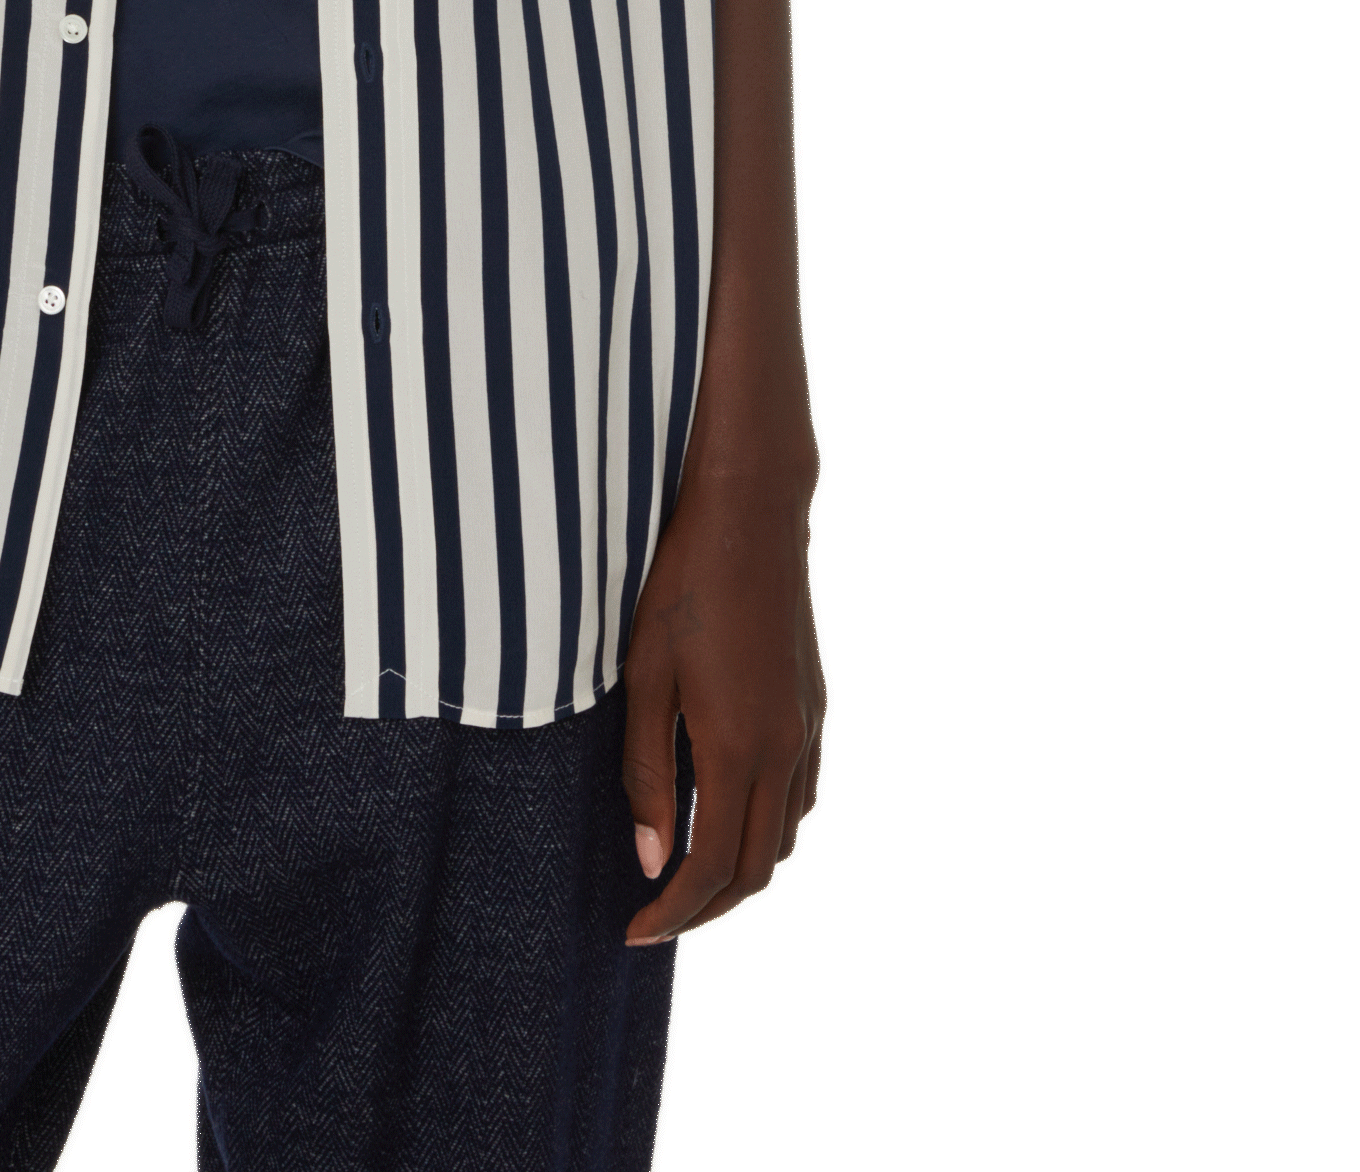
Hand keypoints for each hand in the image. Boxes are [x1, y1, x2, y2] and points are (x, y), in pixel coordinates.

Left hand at [620, 452, 822, 945]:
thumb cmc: (682, 586)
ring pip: (783, 837)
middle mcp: (785, 752)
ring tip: (685, 873)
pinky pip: (799, 797)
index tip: (634, 932)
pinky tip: (727, 812)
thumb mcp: (645, 677)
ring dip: (739, 870)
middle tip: (655, 917)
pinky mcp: (814, 708)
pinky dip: (765, 828)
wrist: (752, 517)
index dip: (674, 913)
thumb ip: (648, 773)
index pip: (711, 869)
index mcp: (738, 749)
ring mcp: (807, 730)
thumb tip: (653, 859)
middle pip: (756, 870)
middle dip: (707, 909)